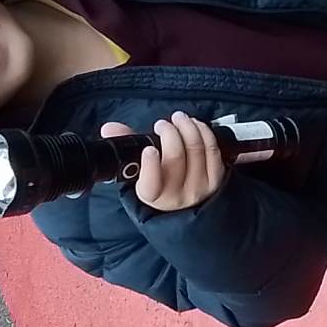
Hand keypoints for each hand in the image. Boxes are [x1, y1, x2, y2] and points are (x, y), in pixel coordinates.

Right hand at [100, 113, 225, 211]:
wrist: (186, 207)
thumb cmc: (160, 185)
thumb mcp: (138, 173)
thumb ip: (126, 148)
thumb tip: (109, 127)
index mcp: (152, 195)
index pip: (151, 183)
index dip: (150, 164)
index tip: (149, 149)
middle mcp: (177, 195)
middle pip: (176, 156)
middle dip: (169, 132)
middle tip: (162, 124)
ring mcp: (200, 188)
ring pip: (196, 148)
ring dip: (187, 126)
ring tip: (178, 119)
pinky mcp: (217, 179)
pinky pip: (212, 149)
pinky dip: (203, 132)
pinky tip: (195, 125)